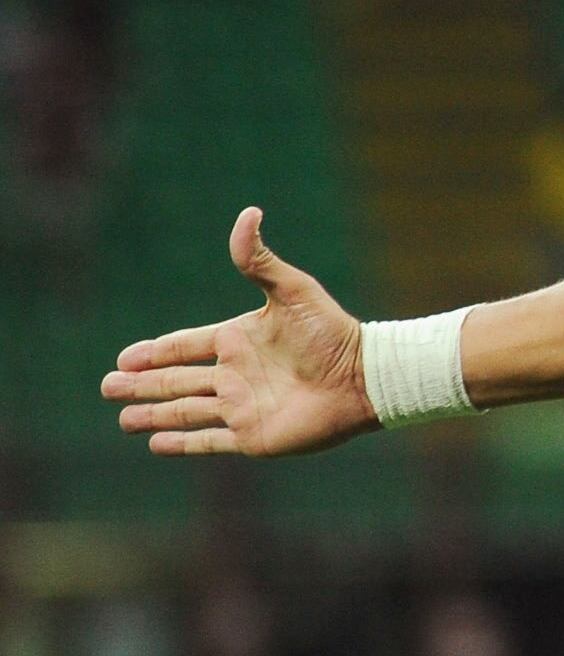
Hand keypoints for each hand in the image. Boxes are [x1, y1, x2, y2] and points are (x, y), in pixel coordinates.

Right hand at [102, 207, 378, 457]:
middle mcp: (235, 375)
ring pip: (185, 412)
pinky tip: (156, 444)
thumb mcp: (294, 291)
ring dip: (152, 415)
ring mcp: (241, 407)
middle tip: (107, 387)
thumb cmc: (332, 333)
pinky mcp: (253, 437)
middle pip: (176, 381)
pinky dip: (182, 443)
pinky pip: (209, 442)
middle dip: (141, 385)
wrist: (364, 379)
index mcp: (238, 340)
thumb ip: (261, 260)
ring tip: (122, 418)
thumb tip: (248, 212)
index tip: (127, 358)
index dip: (155, 352)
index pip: (185, 345)